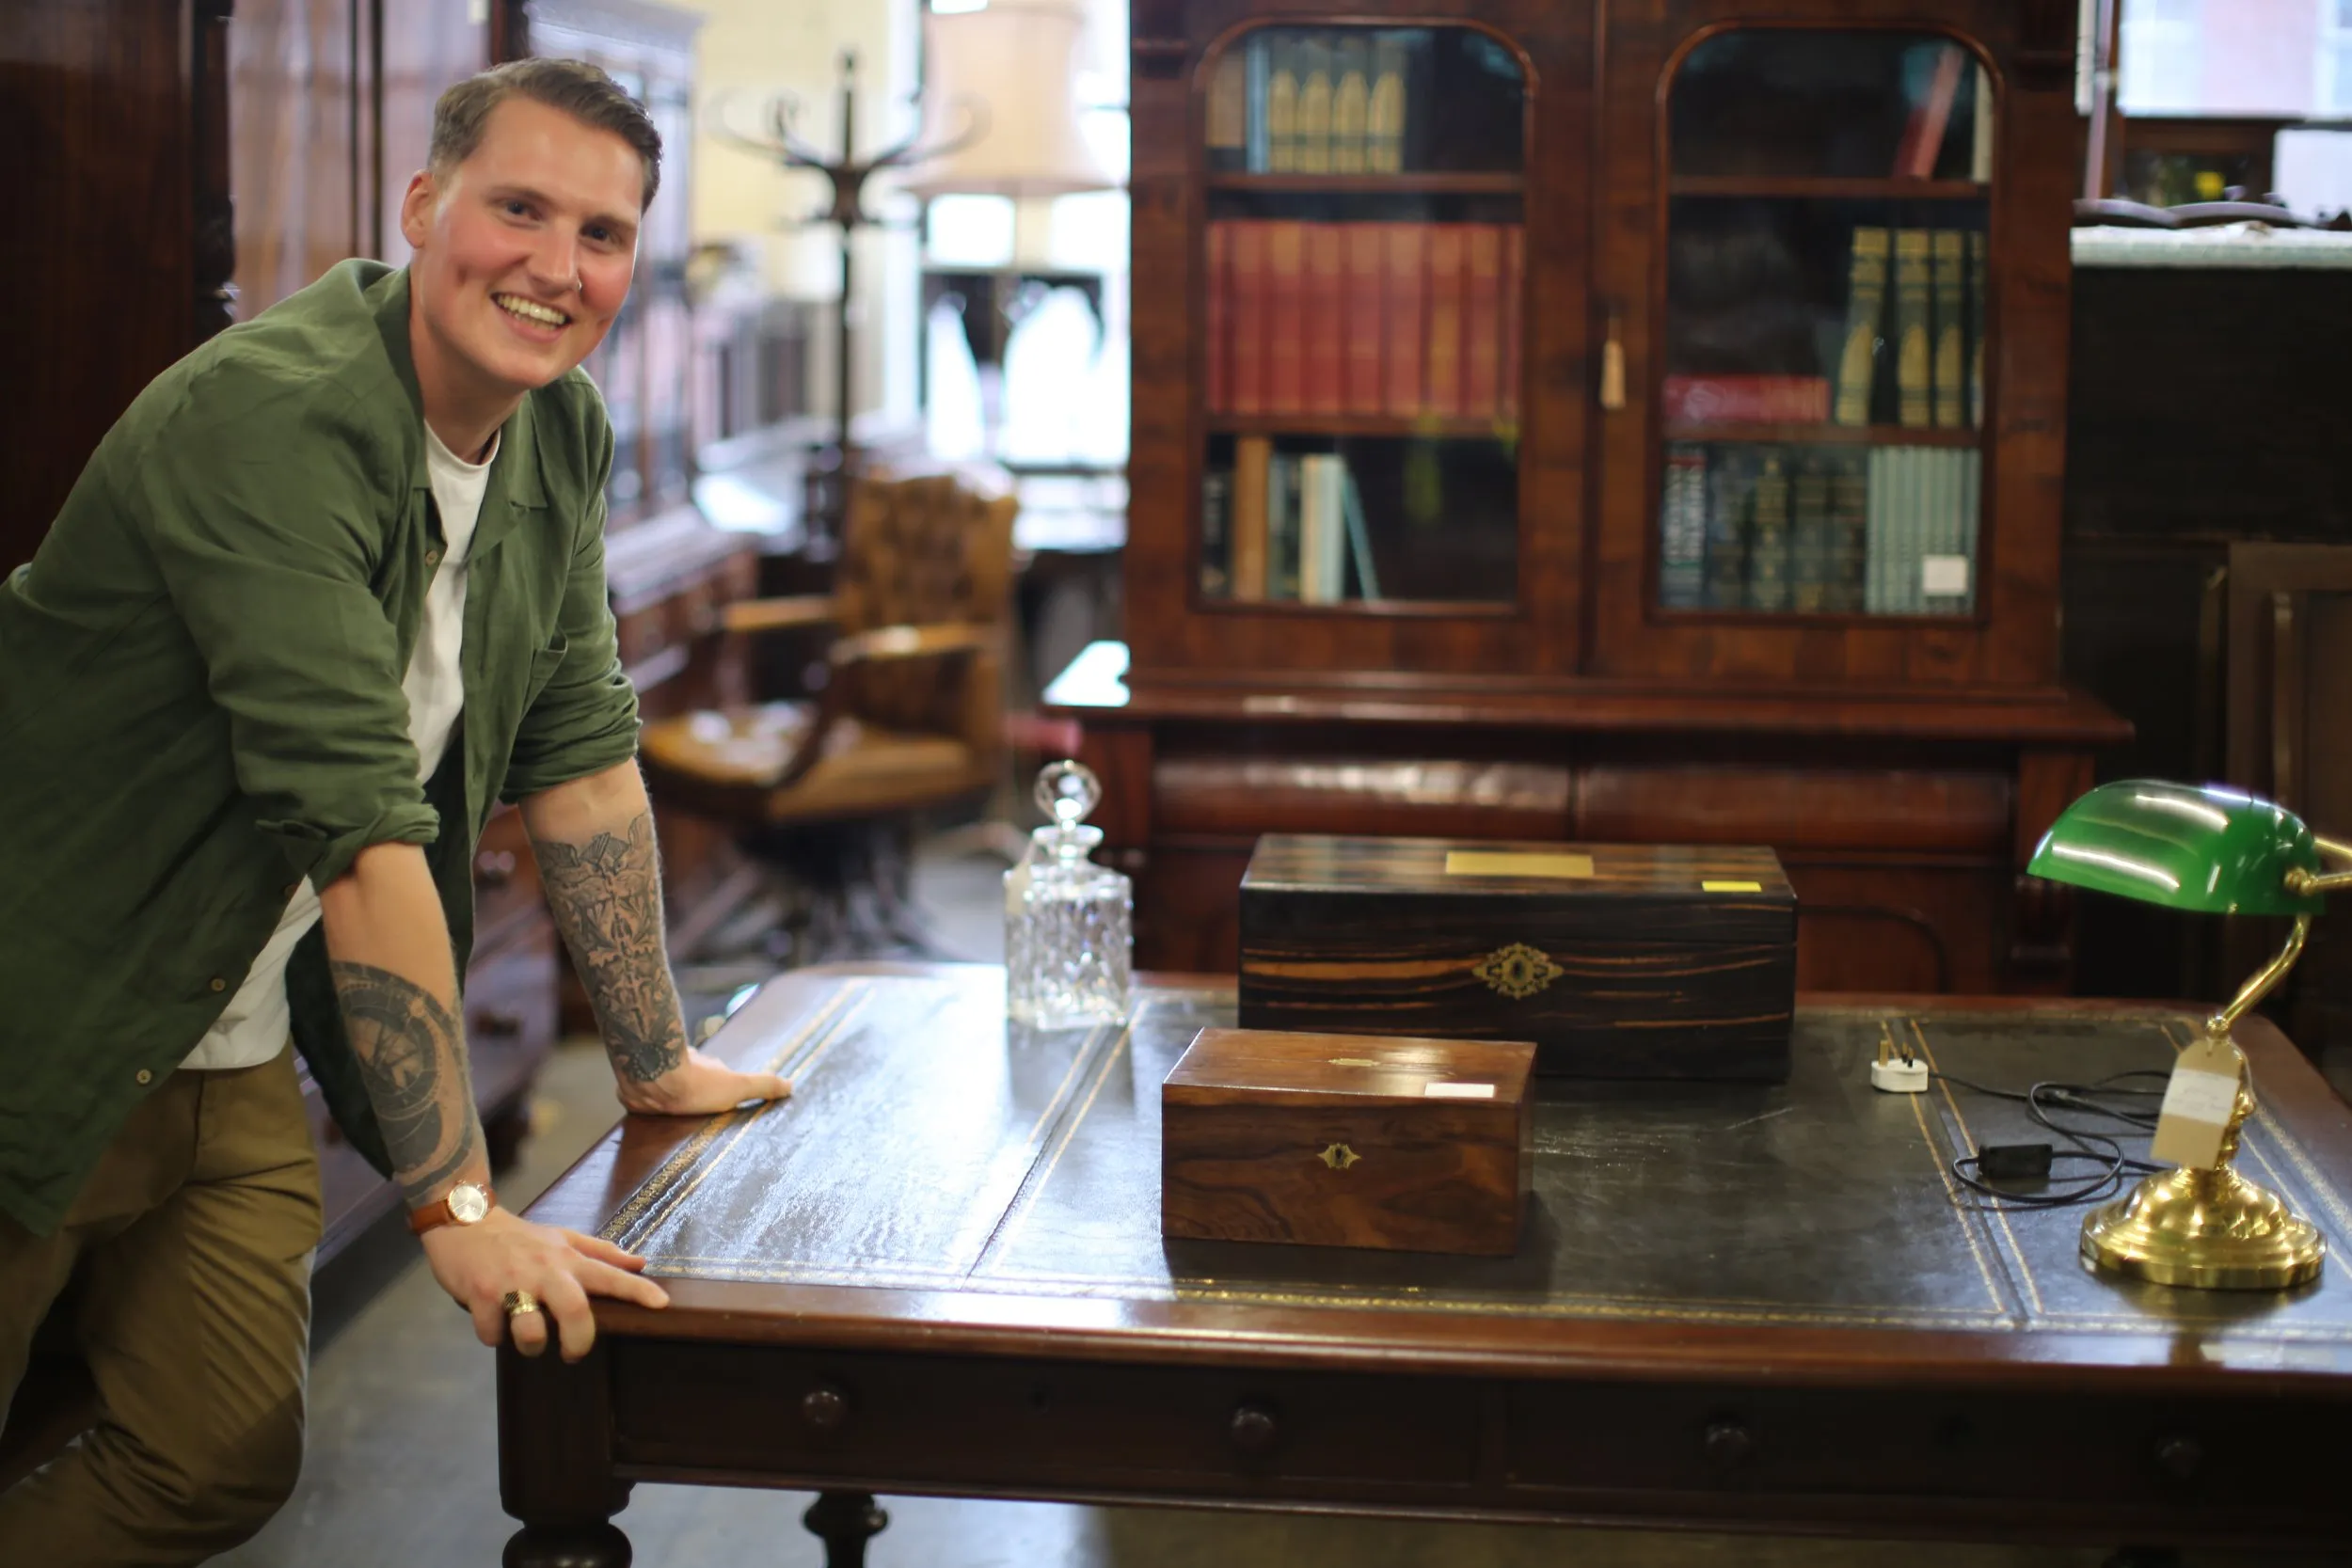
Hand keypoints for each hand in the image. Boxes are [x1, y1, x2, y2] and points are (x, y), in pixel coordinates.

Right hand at [420, 1208, 667, 1360]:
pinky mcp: (479, 1295)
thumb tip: (640, 1261)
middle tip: (575, 1353)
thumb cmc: (519, 1237)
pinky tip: (493, 1324)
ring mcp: (510, 1283)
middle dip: (579, 1342)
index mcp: (566, 1259)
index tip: (662, 1304)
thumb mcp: (562, 1238)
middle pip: (574, 1311)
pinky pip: (492, 1334)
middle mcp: (544, 1270)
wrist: (465, 1222)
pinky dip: (493, 1337)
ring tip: (529, 1339)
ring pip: (531, 1331)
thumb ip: (600, 1252)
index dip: (636, 1290)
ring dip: (532, 1345)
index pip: (609, 1274)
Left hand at [615, 1045, 790, 1116]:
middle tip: (695, 1114)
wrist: (651, 1079)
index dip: (720, 1090)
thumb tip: (791, 1085)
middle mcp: (682, 1068)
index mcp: (707, 1069)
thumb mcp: (737, 1087)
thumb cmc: (695, 1084)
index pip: (717, 1079)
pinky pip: (641, 1093)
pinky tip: (645, 1114)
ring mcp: (658, 1075)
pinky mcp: (634, 1086)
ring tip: (670, 1120)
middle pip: (690, 1082)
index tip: (721, 1102)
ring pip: (664, 1087)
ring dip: (667, 1098)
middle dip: (692, 1094)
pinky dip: (644, 1100)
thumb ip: (763, 1085)